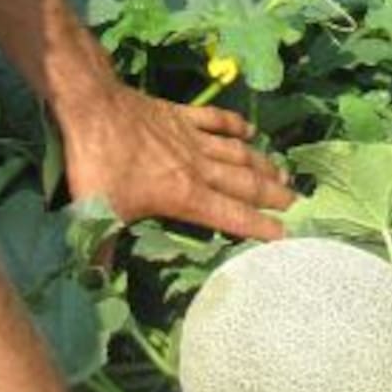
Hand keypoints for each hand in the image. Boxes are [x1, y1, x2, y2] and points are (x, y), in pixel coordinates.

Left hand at [60, 81, 292, 242]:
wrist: (93, 106)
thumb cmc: (98, 162)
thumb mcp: (99, 212)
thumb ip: (102, 248)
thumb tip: (97, 285)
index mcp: (186, 195)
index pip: (233, 217)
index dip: (261, 228)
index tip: (287, 236)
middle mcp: (198, 167)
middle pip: (246, 184)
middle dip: (274, 196)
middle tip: (299, 204)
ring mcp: (192, 137)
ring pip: (237, 153)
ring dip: (263, 163)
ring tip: (284, 174)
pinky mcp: (181, 113)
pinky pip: (216, 119)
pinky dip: (235, 125)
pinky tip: (250, 131)